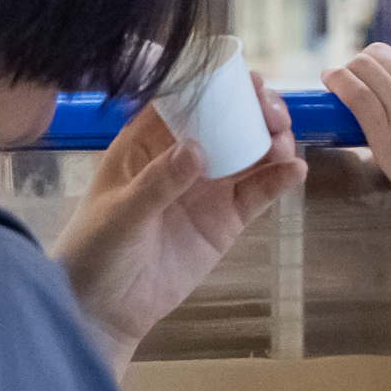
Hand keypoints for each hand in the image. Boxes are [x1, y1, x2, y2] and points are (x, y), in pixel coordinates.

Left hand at [52, 76, 305, 370]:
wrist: (105, 310)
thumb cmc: (95, 251)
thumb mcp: (120, 214)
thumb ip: (158, 182)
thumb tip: (196, 149)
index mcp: (148, 142)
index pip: (186, 99)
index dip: (218, 84)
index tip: (246, 80)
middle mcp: (183, 156)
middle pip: (227, 120)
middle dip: (255, 110)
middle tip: (274, 115)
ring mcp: (208, 186)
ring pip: (249, 150)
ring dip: (273, 140)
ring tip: (283, 144)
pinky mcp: (227, 219)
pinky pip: (258, 192)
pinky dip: (280, 179)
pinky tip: (294, 171)